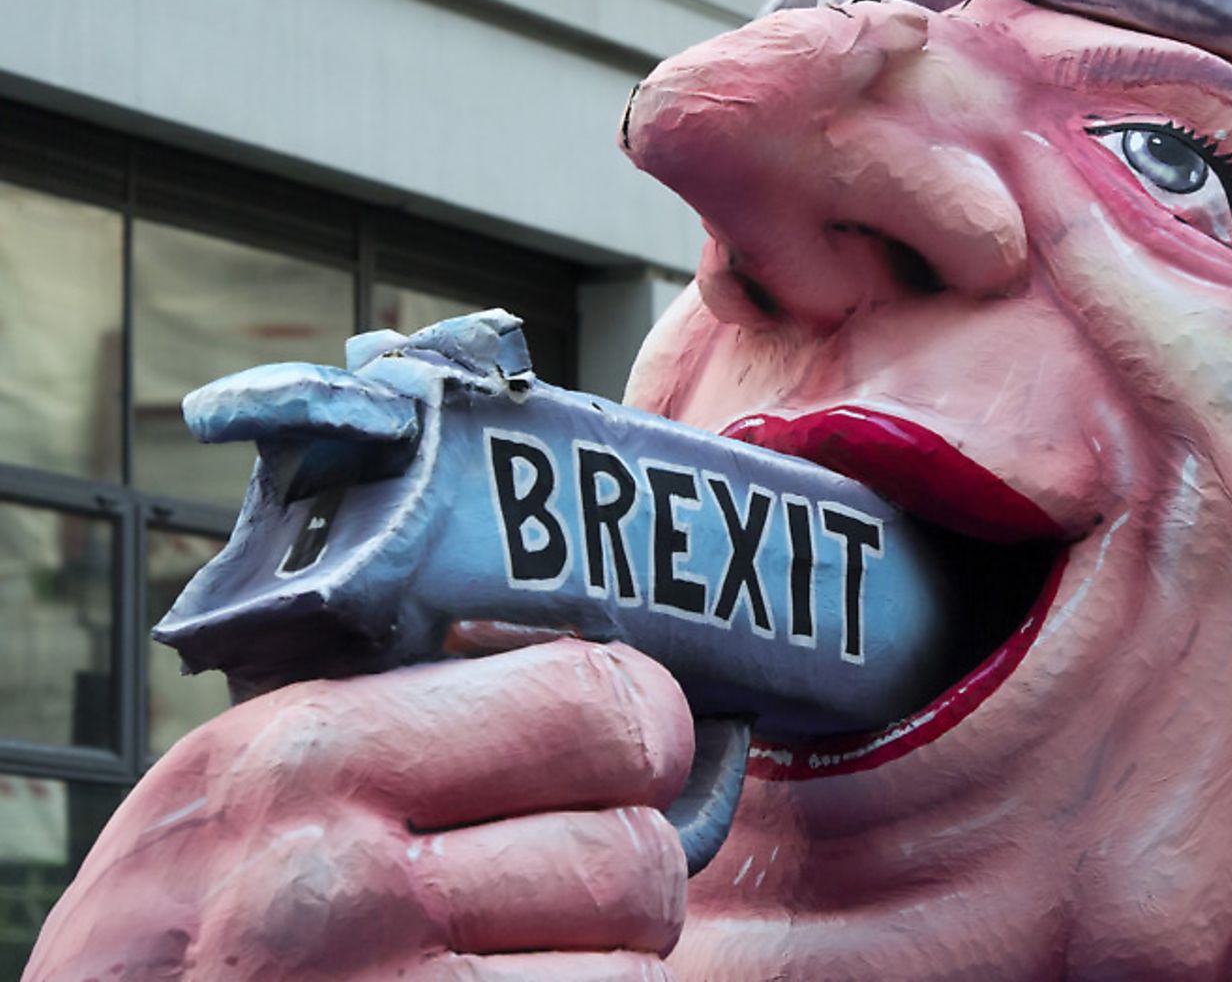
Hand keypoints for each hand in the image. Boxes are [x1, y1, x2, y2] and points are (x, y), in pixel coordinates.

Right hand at [26, 639, 693, 980]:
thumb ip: (404, 722)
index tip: (630, 762)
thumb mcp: (247, 787)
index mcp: (308, 755)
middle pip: (637, 850)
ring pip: (632, 964)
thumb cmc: (175, 936)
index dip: (644, 736)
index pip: (595, 701)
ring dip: (608, 970)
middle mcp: (340, 877)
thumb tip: (605, 688)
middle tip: (572, 892)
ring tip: (522, 961)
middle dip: (630, 878)